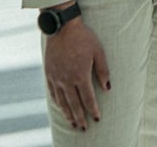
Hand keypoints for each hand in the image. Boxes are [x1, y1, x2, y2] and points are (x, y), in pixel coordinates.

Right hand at [43, 17, 109, 131]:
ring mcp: (56, 78)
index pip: (87, 99)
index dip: (92, 110)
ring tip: (73, 123)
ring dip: (68, 114)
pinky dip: (58, 102)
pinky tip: (62, 107)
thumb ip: (103, 71)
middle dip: (80, 118)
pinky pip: (53, 92)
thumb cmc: (83, 38)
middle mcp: (67, 80)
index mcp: (80, 75)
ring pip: (62, 101)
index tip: (96, 118)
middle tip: (84, 128)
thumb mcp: (98, 52)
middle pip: (74, 104)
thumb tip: (108, 87)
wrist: (62, 27)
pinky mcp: (49, 73)